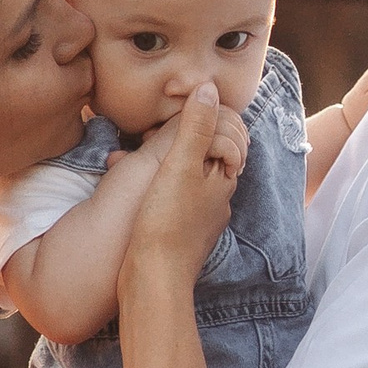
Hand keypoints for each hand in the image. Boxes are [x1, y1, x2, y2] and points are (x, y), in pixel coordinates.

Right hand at [124, 82, 241, 284]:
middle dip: (186, 139)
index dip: (205, 119)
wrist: (153, 279)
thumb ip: (196, 126)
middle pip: (209, 155)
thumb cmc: (167, 223)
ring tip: (139, 157)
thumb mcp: (181, 165)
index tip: (178, 117)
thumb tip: (209, 88)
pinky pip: (177, 197)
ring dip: (169, 161)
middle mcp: (219, 199)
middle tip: (154, 134)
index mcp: (224, 178)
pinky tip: (139, 185)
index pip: (228, 134)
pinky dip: (162, 184)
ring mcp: (202, 218)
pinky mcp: (183, 232)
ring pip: (191, 176)